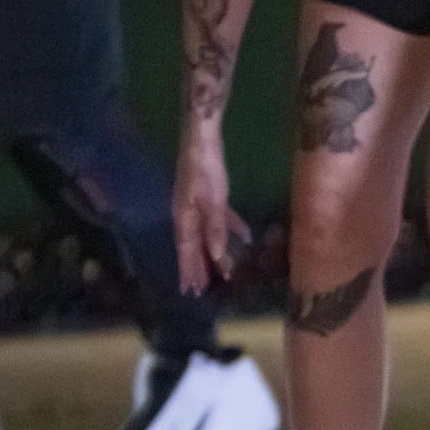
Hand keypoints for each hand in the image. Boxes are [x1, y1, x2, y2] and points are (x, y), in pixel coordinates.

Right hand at [173, 133, 249, 292]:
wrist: (202, 139)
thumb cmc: (205, 170)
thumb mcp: (213, 201)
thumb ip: (216, 228)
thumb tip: (218, 256)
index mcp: (184, 218)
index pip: (186, 251)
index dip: (189, 271)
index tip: (189, 291)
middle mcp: (187, 215)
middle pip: (193, 246)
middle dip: (197, 268)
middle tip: (200, 290)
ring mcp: (197, 204)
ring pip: (206, 235)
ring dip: (214, 253)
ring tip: (222, 273)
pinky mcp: (209, 194)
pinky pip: (219, 218)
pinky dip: (231, 228)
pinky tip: (245, 236)